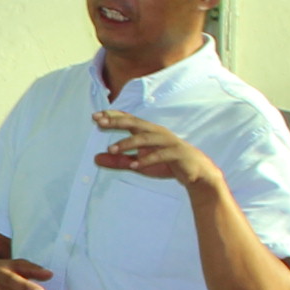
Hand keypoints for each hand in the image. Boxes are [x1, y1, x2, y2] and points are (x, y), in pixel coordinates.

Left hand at [91, 110, 219, 194]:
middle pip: (135, 123)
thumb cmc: (165, 163)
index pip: (128, 120)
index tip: (95, 116)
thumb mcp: (138, 163)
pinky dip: (146, 160)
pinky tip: (134, 165)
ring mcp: (167, 142)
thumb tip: (95, 158)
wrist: (195, 172)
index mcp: (147, 131)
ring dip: (128, 142)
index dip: (112, 117)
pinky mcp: (176, 154)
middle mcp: (156, 132)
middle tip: (100, 123)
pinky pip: (159, 155)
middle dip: (117, 122)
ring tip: (112, 149)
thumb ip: (118, 160)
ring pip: (146, 138)